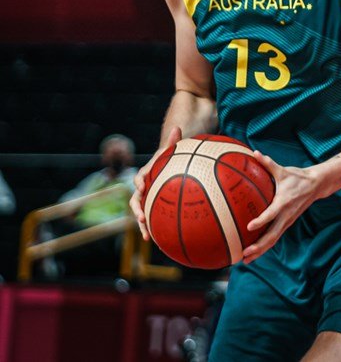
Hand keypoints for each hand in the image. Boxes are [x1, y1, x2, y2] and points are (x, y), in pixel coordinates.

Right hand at [129, 126, 181, 240]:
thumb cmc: (169, 160)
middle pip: (135, 201)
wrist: (166, 171)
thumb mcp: (171, 152)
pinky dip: (151, 230)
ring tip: (147, 235)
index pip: (139, 179)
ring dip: (142, 224)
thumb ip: (173, 142)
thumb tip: (177, 127)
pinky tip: (157, 241)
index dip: (139, 183)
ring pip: (140, 214)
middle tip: (141, 217)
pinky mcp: (152, 209)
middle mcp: (142, 189)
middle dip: (137, 210)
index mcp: (146, 176)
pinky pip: (150, 221)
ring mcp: (146, 201)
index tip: (142, 188)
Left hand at [242, 151, 323, 263]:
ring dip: (260, 251)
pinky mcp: (287, 224)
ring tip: (245, 260)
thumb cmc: (298, 177)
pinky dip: (264, 246)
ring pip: (273, 240)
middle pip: (272, 235)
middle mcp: (286, 215)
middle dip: (258, 246)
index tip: (249, 226)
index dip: (261, 220)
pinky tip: (253, 253)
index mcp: (284, 202)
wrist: (317, 185)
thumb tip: (255, 153)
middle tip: (244, 253)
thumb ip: (268, 163)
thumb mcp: (283, 170)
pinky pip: (275, 237)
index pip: (272, 213)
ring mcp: (287, 221)